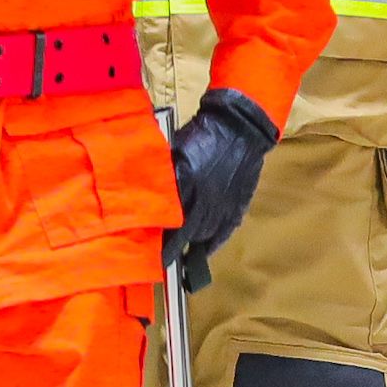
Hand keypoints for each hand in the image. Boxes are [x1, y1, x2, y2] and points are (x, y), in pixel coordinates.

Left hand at [166, 89, 277, 285]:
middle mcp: (203, 201)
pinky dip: (212, 244)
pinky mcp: (236, 208)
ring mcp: (222, 207)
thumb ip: (164, 175)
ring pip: (202, 235)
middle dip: (171, 247)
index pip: (166, 220)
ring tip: (179, 247)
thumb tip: (149, 195)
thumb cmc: (202, 134)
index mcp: (185, 184)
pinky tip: (204, 251)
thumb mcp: (175, 151)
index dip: (157, 238)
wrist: (240, 128)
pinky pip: (223, 233)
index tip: (147, 250)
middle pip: (183, 234)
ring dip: (189, 242)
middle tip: (161, 258)